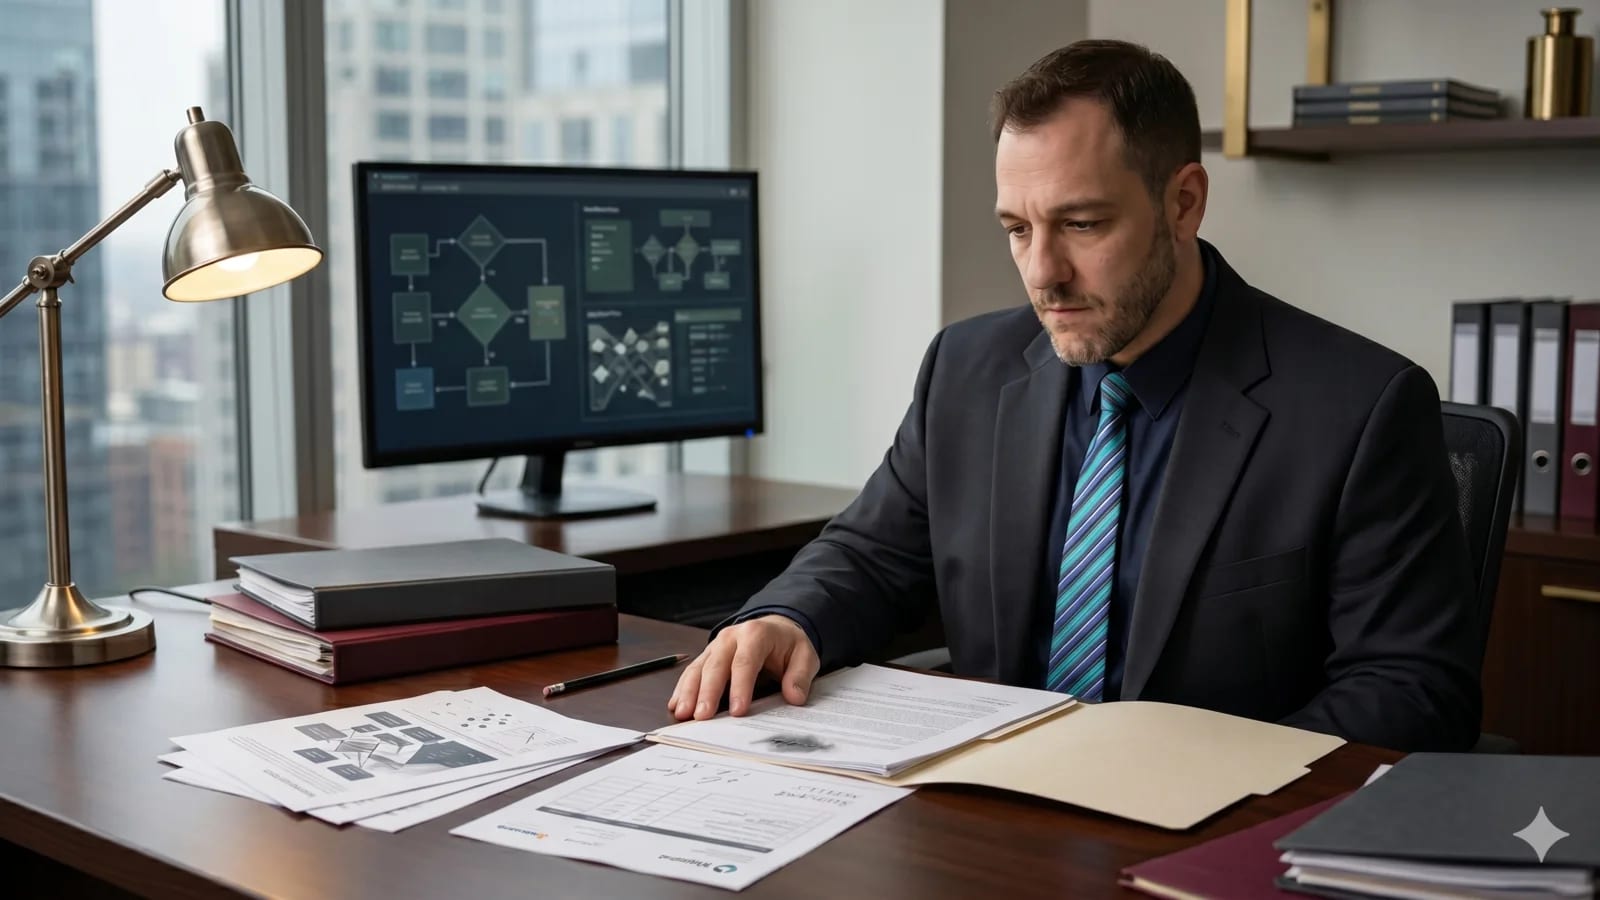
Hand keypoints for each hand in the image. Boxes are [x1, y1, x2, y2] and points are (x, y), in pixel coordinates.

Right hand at [667, 615, 818, 720]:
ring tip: (682, 714)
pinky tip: (676, 705)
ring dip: (688, 692)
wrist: (776, 629)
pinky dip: (682, 689)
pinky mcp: (707, 656)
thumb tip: (794, 697)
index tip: (737, 711)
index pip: (745, 661)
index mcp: (756, 634)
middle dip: (707, 692)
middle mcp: (731, 637)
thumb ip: (800, 676)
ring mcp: (716, 646)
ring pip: (698, 668)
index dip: (740, 687)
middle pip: (715, 665)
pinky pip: (692, 672)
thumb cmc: (788, 645)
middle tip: (702, 717)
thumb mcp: (805, 656)